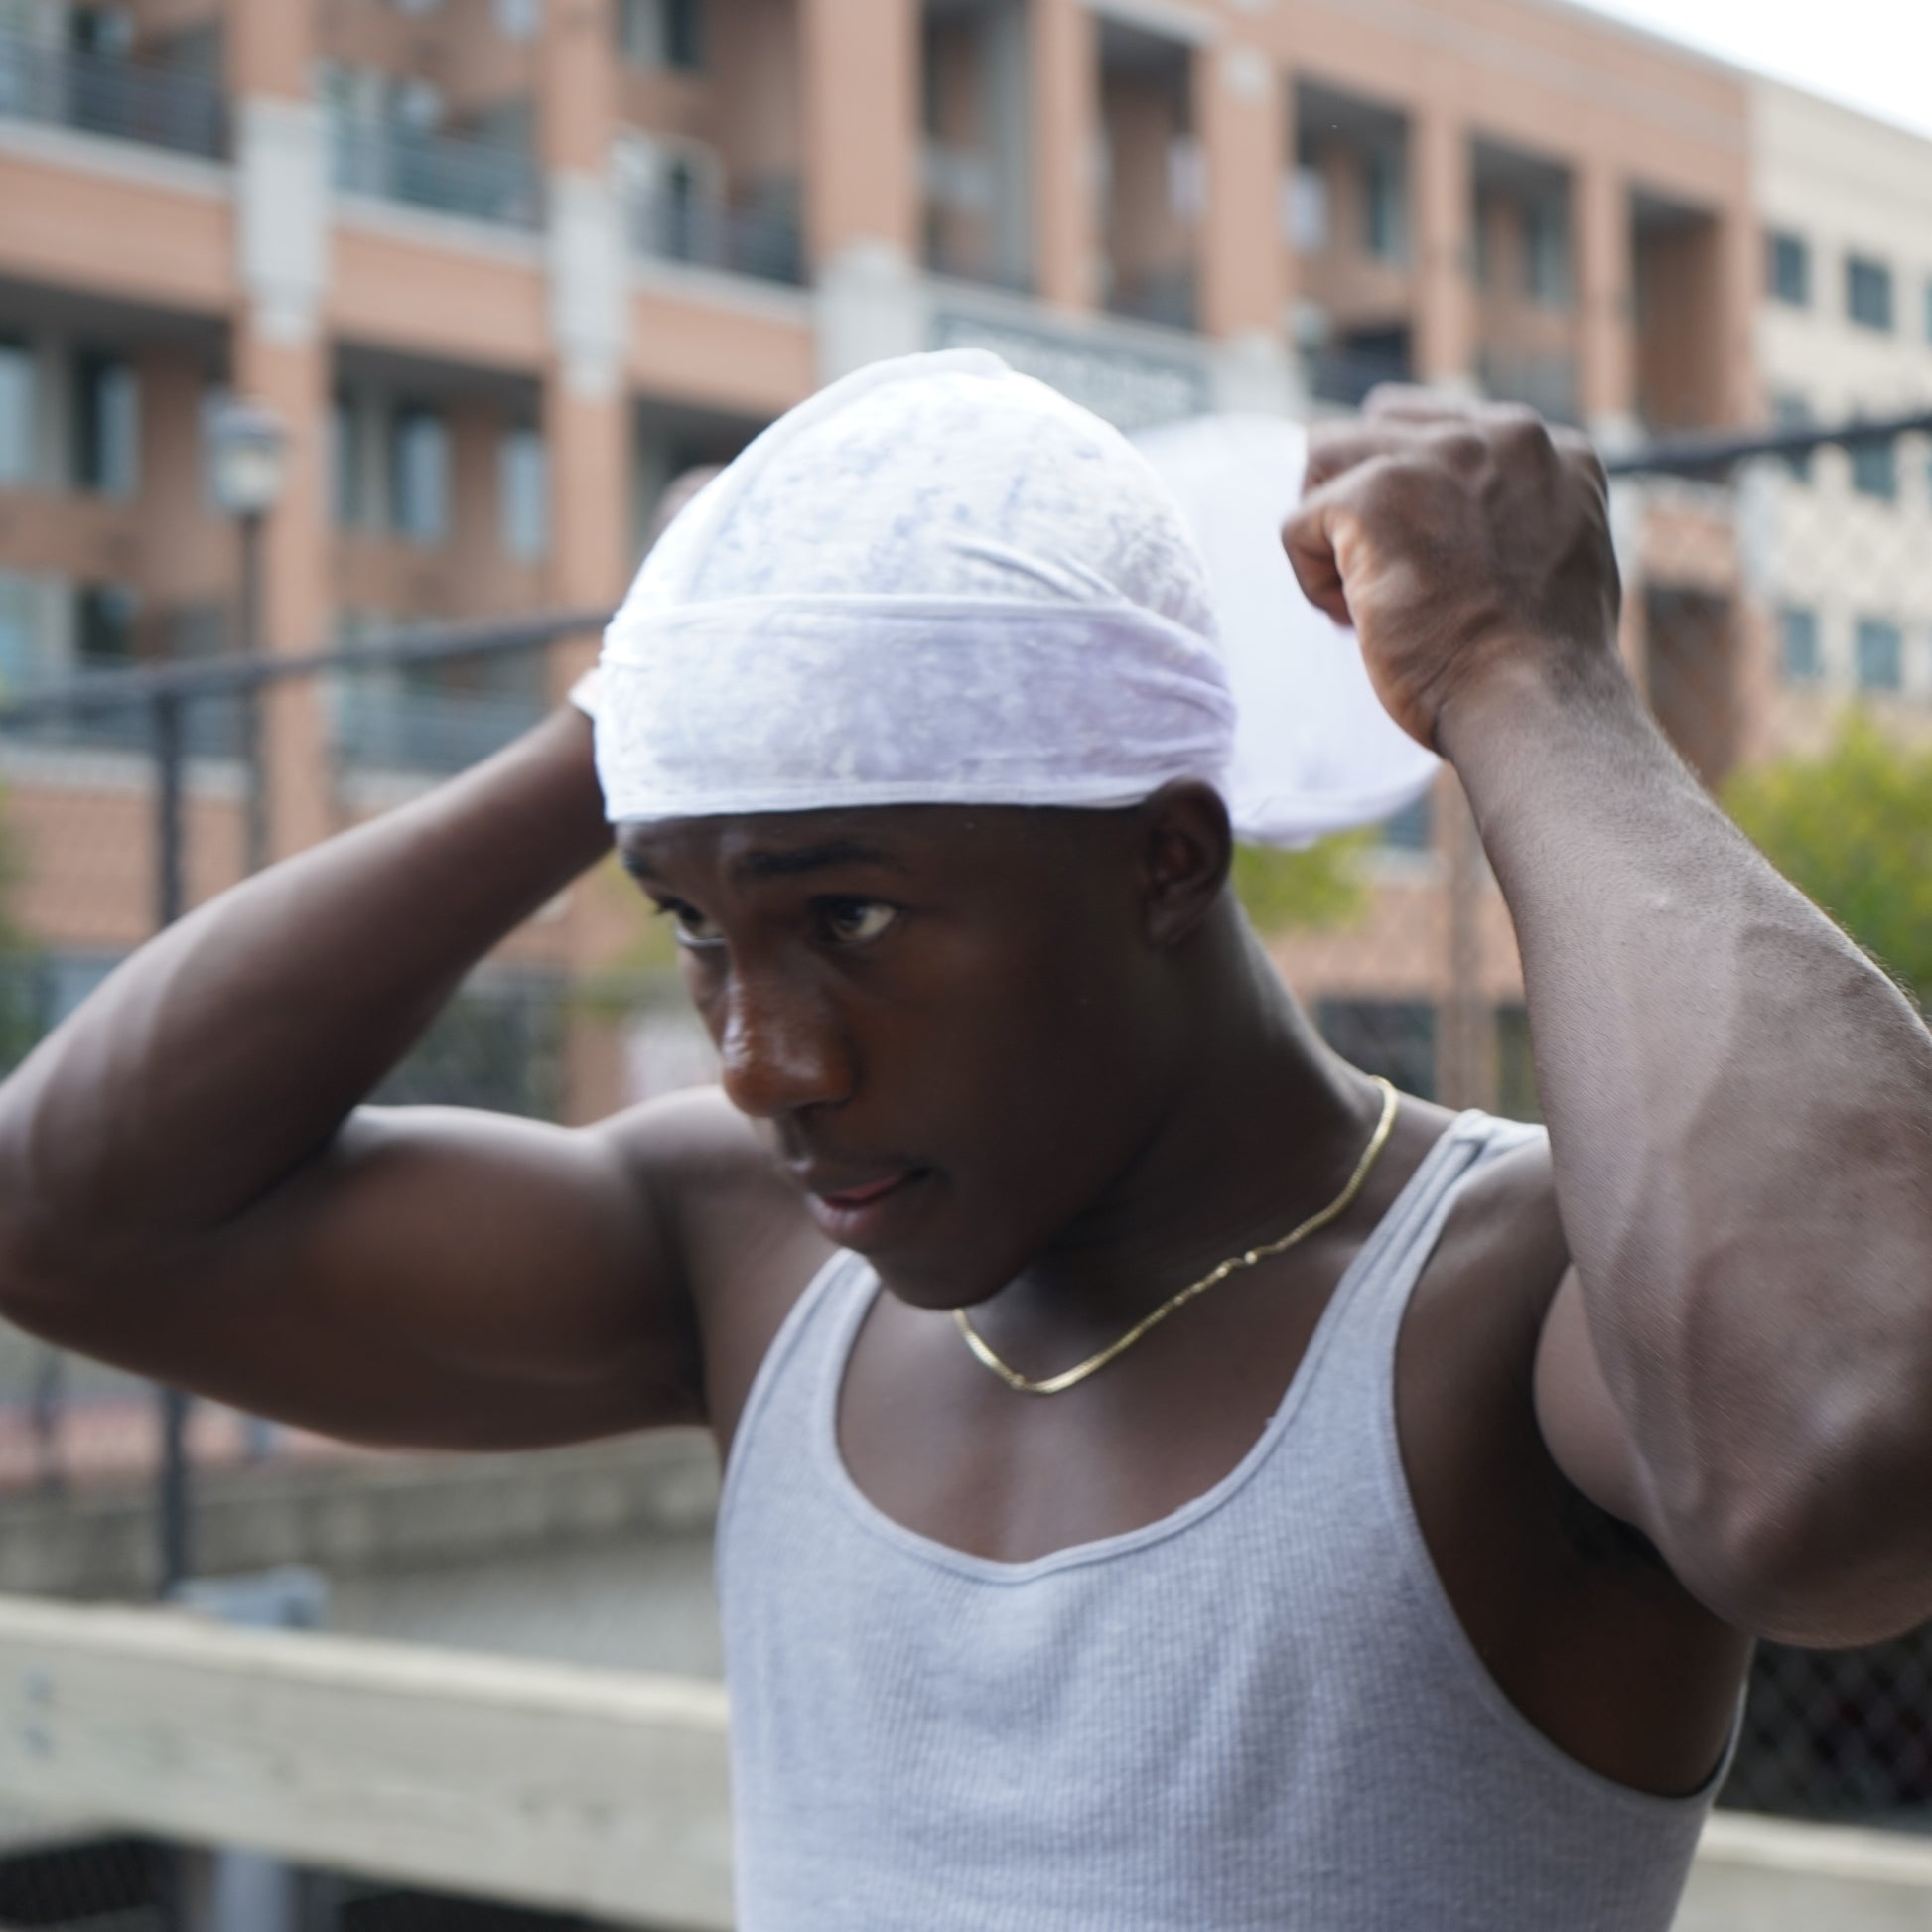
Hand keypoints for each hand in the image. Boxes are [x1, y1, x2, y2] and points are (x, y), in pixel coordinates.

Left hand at [1283, 389, 1622, 752]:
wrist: (1534, 702)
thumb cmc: (1537, 669)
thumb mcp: (1552, 564)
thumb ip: (1510, 516)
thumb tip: (1445, 521)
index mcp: (1551, 448)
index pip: (1436, 428)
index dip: (1407, 495)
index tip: (1420, 561)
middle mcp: (1502, 435)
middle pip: (1375, 428)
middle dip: (1358, 502)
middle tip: (1380, 579)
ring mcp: (1438, 457)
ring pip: (1325, 457)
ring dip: (1328, 532)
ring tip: (1360, 598)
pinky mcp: (1376, 496)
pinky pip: (1297, 524)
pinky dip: (1311, 582)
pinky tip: (1353, 622)